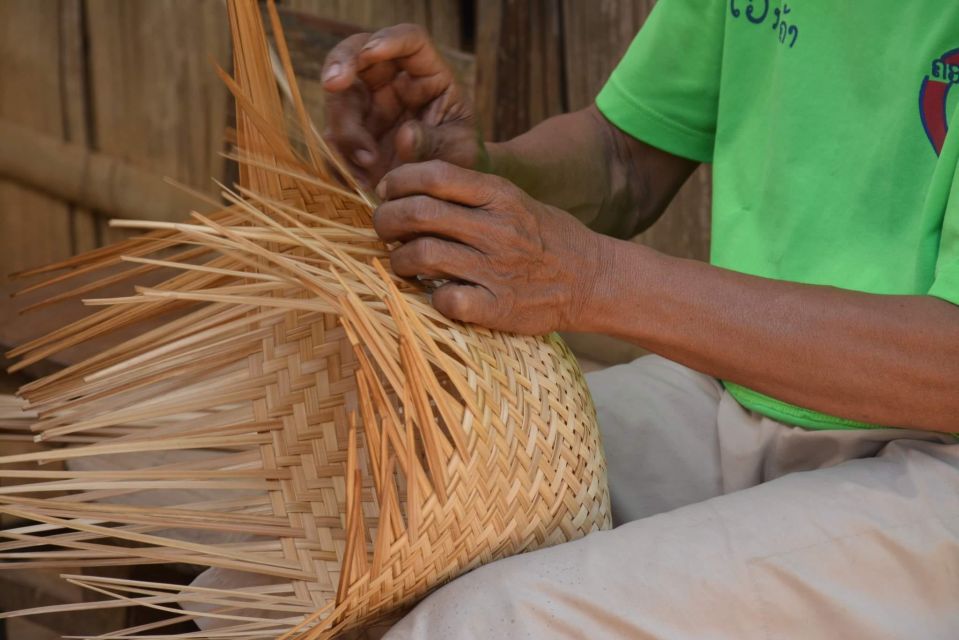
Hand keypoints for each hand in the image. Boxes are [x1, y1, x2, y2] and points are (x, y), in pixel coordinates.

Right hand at [321, 24, 484, 186]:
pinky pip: (335, 136)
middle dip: (341, 64)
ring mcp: (371, 106)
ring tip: (368, 162)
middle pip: (359, 54)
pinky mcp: (355, 133)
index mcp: (429, 75)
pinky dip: (341, 157)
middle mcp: (395, 83)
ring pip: (340, 97)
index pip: (410, 41)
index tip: (371, 52)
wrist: (447, 192)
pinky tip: (362, 179)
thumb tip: (405, 135)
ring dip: (344, 126)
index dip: (389, 40)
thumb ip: (434, 143)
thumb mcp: (460, 152)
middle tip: (333, 84)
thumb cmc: (462, 160)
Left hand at [373, 161, 607, 334]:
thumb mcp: (515, 200)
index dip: (399, 181)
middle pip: (419, 213)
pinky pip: (446, 301)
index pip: (435, 175)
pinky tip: (436, 295)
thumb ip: (470, 193)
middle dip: (386, 220)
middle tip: (383, 230)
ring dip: (399, 261)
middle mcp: (496, 228)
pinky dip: (432, 298)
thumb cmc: (545, 237)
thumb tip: (412, 188)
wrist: (593, 279)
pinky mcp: (499, 307)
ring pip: (423, 255)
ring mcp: (497, 269)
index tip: (387, 191)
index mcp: (500, 195)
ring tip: (401, 264)